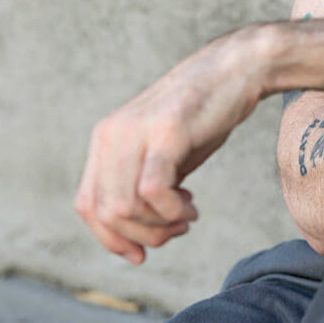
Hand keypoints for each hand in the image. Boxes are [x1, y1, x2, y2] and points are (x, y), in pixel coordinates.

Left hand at [74, 29, 267, 263]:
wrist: (237, 69)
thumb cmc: (203, 113)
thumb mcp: (162, 151)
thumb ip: (141, 184)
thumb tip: (135, 235)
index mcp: (105, 138)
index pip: (87, 205)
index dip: (110, 239)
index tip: (141, 254)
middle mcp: (112, 134)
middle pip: (104, 213)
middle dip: (141, 236)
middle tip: (175, 232)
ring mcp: (137, 131)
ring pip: (123, 208)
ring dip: (158, 227)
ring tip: (186, 219)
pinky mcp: (167, 131)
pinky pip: (152, 190)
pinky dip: (170, 212)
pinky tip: (191, 209)